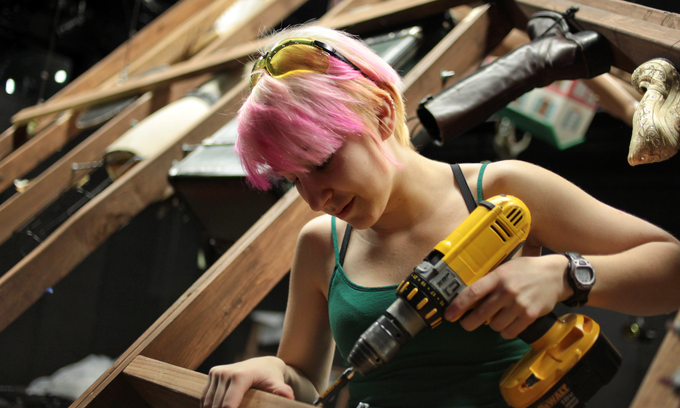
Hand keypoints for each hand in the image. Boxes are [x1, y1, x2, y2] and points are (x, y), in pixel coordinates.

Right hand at [200, 356, 294, 407]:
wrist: (263, 364)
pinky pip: (205, 397)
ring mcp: (217, 372)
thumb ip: (281, 391)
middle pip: (218, 406)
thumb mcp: (277, 384)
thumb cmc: (271, 376)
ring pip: (209, 403)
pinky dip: (208, 407)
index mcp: (240, 376)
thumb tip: (289, 397)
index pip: (228, 405)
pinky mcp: (212, 373)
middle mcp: (226, 372)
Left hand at [444, 255, 568, 338]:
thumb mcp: (505, 268)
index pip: (473, 293)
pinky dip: (505, 330)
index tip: (449, 315)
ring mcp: (519, 304)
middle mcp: (507, 291)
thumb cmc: (526, 270)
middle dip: (469, 322)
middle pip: (480, 314)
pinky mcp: (530, 315)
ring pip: (495, 325)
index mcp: (498, 277)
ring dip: (493, 324)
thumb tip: (469, 297)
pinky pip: (509, 332)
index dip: (458, 306)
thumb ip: (490, 281)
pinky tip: (508, 323)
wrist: (556, 275)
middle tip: (467, 324)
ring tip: (498, 316)